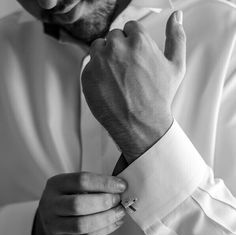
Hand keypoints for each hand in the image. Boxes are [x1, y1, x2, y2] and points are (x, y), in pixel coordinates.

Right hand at [30, 172, 126, 234]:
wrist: (48, 226)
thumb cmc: (66, 201)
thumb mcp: (72, 187)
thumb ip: (92, 185)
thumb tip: (119, 186)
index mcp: (56, 185)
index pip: (81, 180)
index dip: (104, 183)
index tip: (121, 185)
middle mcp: (51, 204)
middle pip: (78, 204)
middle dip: (104, 201)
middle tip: (118, 200)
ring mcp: (55, 225)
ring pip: (83, 224)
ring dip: (106, 217)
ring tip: (119, 212)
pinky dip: (106, 229)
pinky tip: (115, 222)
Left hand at [82, 11, 185, 163]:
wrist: (140, 124)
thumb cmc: (159, 98)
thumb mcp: (176, 67)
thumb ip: (176, 37)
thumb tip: (176, 16)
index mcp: (138, 40)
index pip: (130, 28)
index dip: (134, 43)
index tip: (136, 58)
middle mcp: (116, 47)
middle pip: (113, 37)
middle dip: (119, 49)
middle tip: (127, 71)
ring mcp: (99, 62)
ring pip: (98, 48)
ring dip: (105, 58)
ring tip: (117, 78)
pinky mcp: (87, 76)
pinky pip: (89, 66)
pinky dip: (96, 74)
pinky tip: (109, 87)